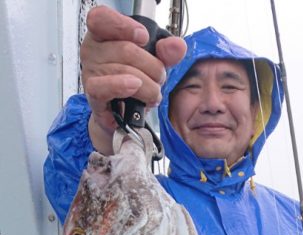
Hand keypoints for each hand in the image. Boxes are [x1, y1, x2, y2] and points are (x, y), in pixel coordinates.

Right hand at [80, 5, 185, 153]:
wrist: (124, 113)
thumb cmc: (133, 82)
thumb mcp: (153, 62)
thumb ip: (165, 52)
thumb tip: (177, 46)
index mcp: (104, 34)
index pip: (102, 19)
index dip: (123, 25)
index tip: (144, 37)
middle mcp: (93, 50)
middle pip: (125, 49)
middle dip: (152, 66)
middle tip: (159, 77)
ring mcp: (91, 72)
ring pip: (123, 70)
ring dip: (147, 84)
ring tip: (153, 93)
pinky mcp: (94, 94)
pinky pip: (104, 87)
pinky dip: (122, 86)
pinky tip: (135, 86)